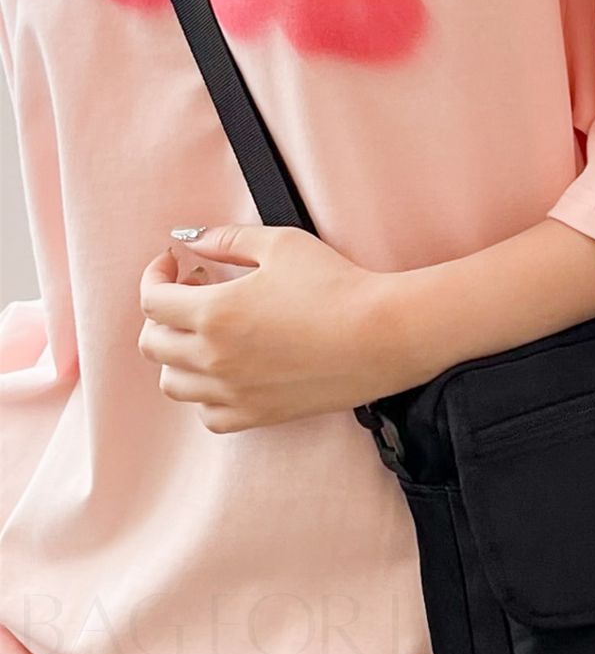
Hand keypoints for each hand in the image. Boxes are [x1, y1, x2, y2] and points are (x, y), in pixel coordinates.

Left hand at [137, 224, 402, 433]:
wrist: (383, 335)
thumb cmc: (338, 286)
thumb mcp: (280, 245)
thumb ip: (226, 239)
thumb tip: (190, 239)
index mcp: (214, 313)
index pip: (152, 301)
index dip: (156, 276)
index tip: (174, 265)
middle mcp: (215, 359)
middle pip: (153, 344)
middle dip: (163, 313)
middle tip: (194, 292)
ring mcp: (235, 392)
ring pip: (172, 384)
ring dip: (177, 355)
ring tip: (206, 334)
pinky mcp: (259, 414)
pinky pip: (208, 415)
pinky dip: (205, 394)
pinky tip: (225, 371)